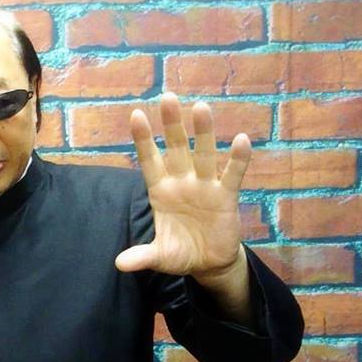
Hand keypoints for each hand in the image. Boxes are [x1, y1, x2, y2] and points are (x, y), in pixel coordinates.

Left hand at [115, 93, 249, 285]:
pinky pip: (232, 175)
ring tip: (201, 108)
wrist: (209, 262)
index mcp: (160, 191)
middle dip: (172, 124)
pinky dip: (237, 160)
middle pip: (176, 148)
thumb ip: (141, 256)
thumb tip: (119, 265)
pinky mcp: (226, 197)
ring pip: (204, 154)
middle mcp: (182, 182)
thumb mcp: (159, 256)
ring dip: (203, 133)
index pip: (149, 160)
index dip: (143, 139)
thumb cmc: (180, 253)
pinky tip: (242, 140)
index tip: (135, 114)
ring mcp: (205, 187)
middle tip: (168, 97)